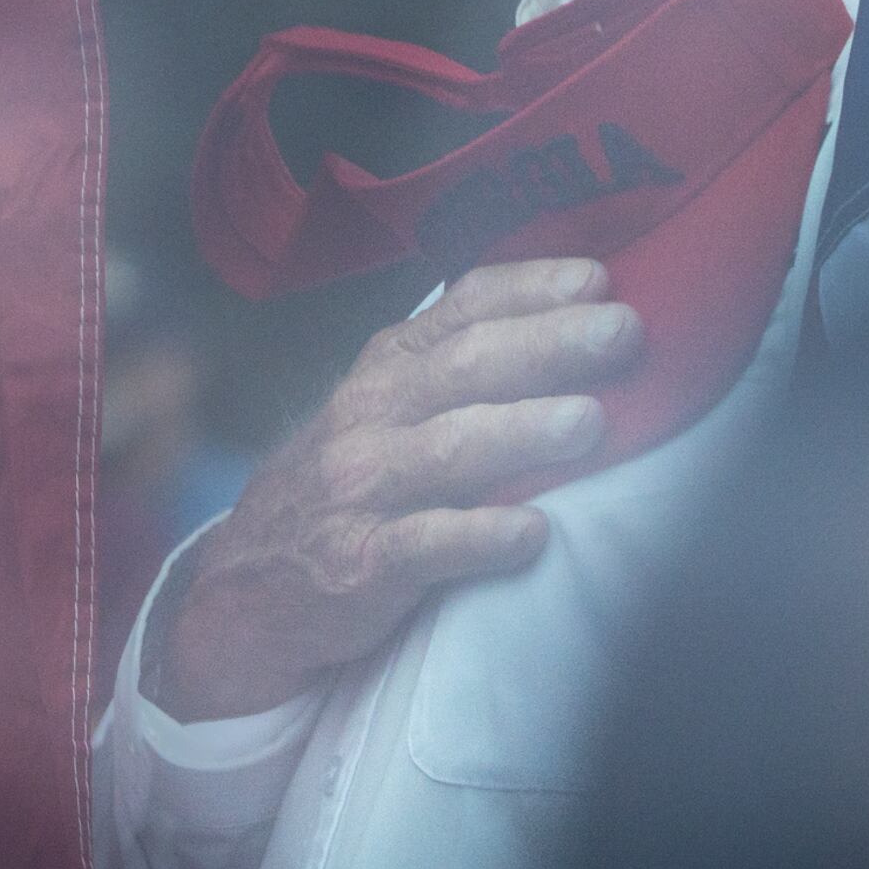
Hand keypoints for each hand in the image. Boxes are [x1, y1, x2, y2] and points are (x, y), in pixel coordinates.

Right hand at [145, 259, 640, 723]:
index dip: (529, 288)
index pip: (461, 307)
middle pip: (466, 367)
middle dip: (549, 345)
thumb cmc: (350, 485)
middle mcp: (371, 415)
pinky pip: (423, 547)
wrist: (244, 590)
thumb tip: (576, 327)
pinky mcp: (357, 565)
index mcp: (387, 368)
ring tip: (591, 423)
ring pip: (448, 450)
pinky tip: (533, 533)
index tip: (599, 278)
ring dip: (523, 432)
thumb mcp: (383, 409)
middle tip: (624, 332)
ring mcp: (360, 489)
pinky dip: (479, 537)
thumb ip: (457, 370)